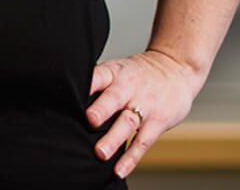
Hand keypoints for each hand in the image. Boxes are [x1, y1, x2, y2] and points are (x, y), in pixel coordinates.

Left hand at [84, 48, 208, 177]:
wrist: (176, 69)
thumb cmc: (137, 74)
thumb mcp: (118, 69)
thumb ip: (96, 84)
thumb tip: (63, 100)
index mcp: (115, 72)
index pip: (99, 75)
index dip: (87, 84)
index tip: (72, 94)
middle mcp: (129, 87)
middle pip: (114, 98)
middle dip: (101, 110)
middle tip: (89, 121)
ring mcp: (145, 105)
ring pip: (128, 122)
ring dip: (113, 139)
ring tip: (100, 153)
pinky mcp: (158, 122)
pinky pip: (143, 142)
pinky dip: (131, 158)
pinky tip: (119, 170)